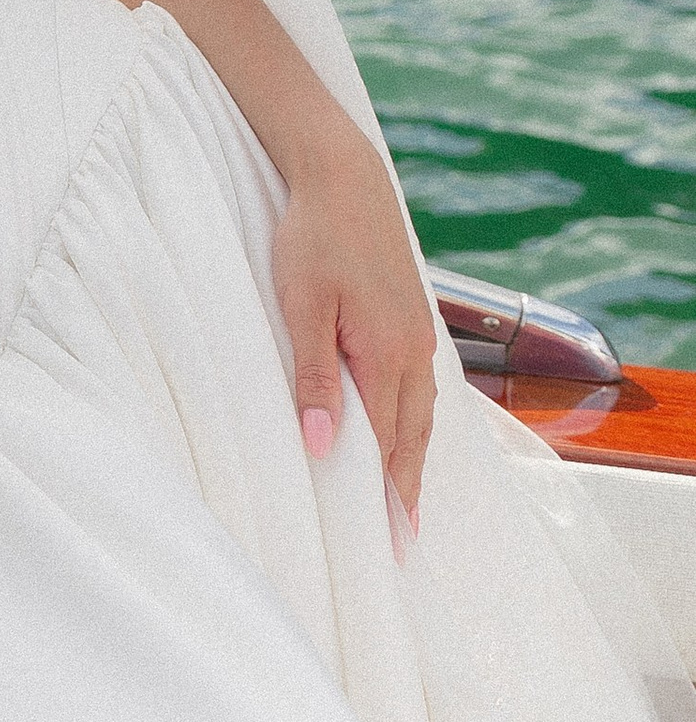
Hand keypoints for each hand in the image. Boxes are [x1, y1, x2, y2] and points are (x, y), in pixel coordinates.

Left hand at [270, 130, 438, 531]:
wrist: (344, 179)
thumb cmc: (314, 237)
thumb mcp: (301, 307)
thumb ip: (312, 377)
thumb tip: (320, 444)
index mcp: (387, 355)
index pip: (386, 444)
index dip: (384, 495)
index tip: (388, 542)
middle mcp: (413, 351)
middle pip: (412, 437)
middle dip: (405, 489)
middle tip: (402, 541)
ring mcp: (417, 334)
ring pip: (420, 412)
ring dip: (410, 457)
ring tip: (403, 500)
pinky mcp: (411, 318)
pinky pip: (418, 386)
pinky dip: (412, 420)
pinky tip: (402, 430)